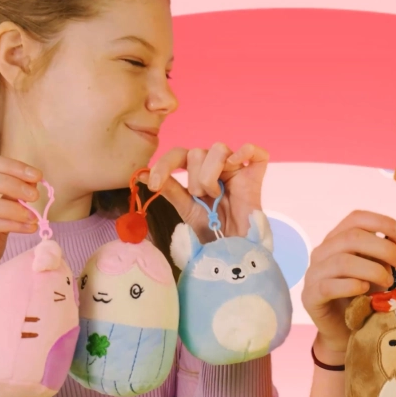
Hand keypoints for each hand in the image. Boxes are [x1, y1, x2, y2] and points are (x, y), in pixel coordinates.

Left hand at [141, 143, 266, 240]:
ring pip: (218, 149)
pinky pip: (252, 150)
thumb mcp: (185, 207)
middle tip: (202, 198)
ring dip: (211, 175)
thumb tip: (140, 175)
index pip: (178, 154)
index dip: (164, 165)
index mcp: (197, 170)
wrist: (232, 247)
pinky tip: (235, 165)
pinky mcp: (255, 172)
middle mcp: (215, 164)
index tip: (153, 184)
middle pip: (197, 152)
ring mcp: (236, 167)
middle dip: (194, 179)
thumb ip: (169, 188)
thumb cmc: (211, 228)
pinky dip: (244, 152)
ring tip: (217, 195)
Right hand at [302, 211, 395, 355]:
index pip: (356, 218)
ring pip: (342, 261)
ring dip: (372, 269)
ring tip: (388, 281)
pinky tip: (366, 291)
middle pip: (351, 237)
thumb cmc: (364, 296)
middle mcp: (322, 252)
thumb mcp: (382, 268)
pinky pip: (328, 286)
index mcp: (337, 239)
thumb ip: (393, 248)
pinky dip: (351, 286)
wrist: (346, 331)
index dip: (381, 221)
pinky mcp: (310, 296)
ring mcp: (313, 274)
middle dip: (382, 247)